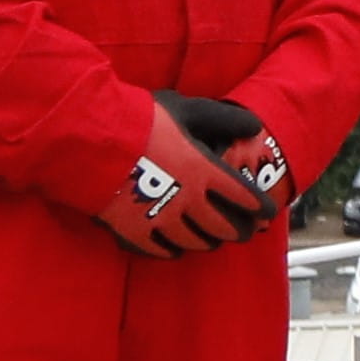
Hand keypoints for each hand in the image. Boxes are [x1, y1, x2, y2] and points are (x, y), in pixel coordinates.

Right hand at [97, 95, 285, 255]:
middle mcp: (188, 201)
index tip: (268, 214)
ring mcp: (162, 220)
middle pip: (223, 227)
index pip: (243, 197)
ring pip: (195, 242)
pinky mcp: (135, 232)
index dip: (260, 208)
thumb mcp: (186, 110)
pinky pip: (161, 250)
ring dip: (208, 242)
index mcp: (204, 171)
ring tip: (212, 241)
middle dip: (239, 231)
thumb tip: (255, 125)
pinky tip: (176, 249)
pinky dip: (173, 250)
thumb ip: (223, 118)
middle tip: (246, 233)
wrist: (91, 140)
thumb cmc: (139, 121)